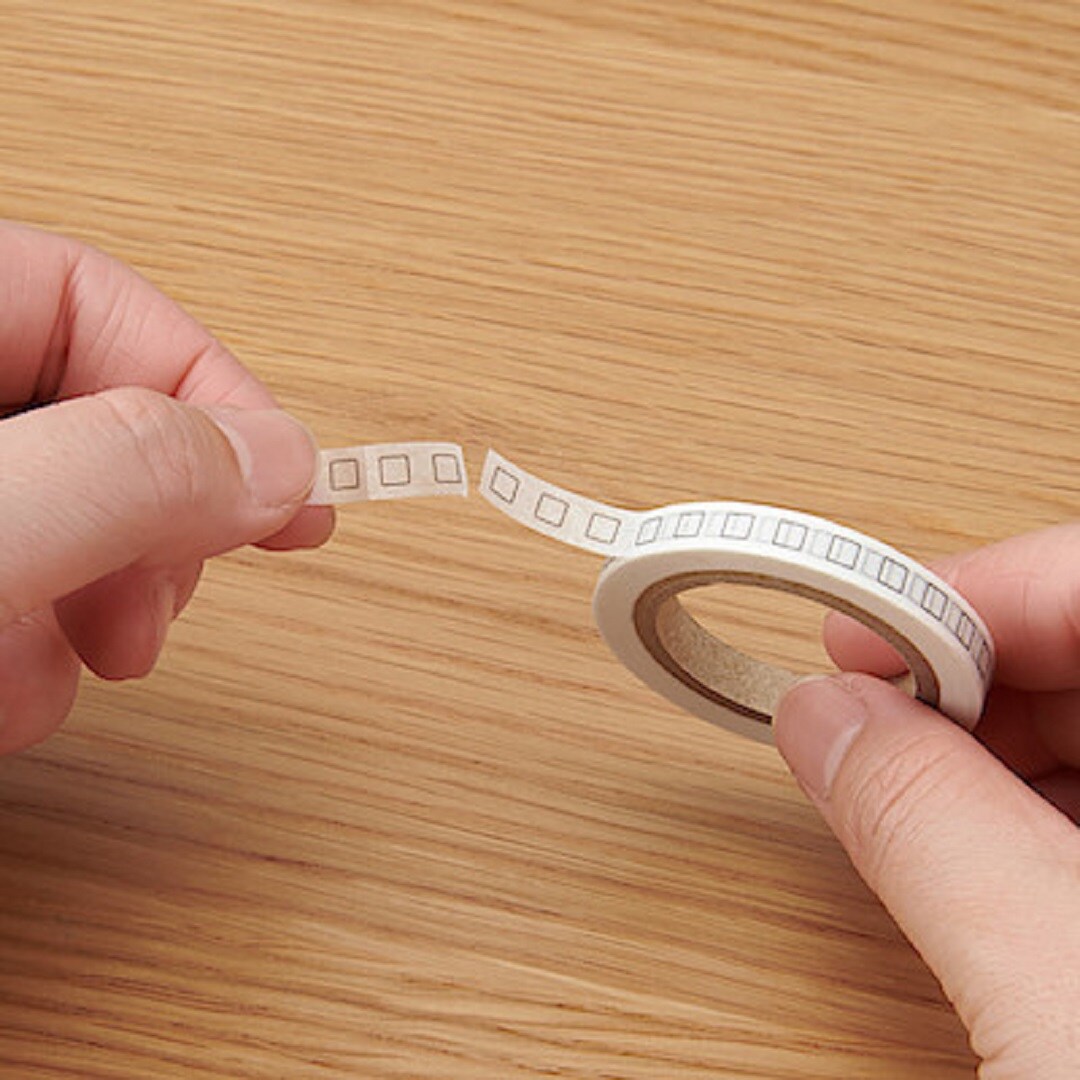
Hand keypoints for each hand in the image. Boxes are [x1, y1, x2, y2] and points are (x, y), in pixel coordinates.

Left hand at [0, 222, 333, 753]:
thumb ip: (126, 477)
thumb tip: (276, 462)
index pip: (97, 299)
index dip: (210, 392)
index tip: (290, 491)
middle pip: (90, 415)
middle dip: (156, 524)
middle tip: (176, 600)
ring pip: (58, 515)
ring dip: (97, 604)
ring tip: (78, 670)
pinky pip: (10, 580)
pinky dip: (32, 648)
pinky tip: (11, 697)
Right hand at [775, 526, 1079, 1076]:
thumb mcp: (1065, 1015)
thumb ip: (929, 833)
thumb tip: (827, 720)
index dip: (996, 592)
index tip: (877, 627)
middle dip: (979, 670)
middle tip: (870, 707)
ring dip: (992, 747)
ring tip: (906, 781)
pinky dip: (1021, 811)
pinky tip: (974, 844)